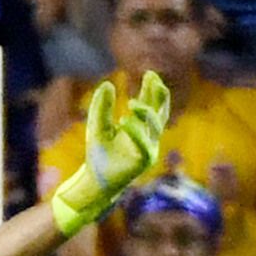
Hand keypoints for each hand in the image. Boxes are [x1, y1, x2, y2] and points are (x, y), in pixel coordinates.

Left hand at [48, 72, 169, 235]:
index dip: (153, 89)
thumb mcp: (98, 127)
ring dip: (146, 113)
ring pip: (155, 127)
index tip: (150, 74)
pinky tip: (125, 121)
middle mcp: (149, 136)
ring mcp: (149, 149)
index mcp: (140, 126)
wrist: (96, 181)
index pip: (152, 104)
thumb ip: (102, 108)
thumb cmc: (100, 154)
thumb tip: (108, 85)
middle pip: (160, 112)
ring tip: (132, 103)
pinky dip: (136, 133)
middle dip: (158, 96)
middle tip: (153, 78)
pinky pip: (144, 145)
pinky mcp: (143, 162)